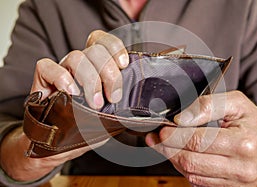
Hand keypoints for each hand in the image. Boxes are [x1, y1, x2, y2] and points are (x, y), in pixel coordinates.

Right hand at [0, 30, 127, 180]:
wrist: (60, 144)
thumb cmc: (87, 127)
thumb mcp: (111, 115)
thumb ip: (124, 104)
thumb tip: (143, 105)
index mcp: (96, 67)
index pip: (104, 42)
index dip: (115, 47)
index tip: (124, 64)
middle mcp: (79, 65)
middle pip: (95, 50)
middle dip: (109, 73)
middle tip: (113, 98)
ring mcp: (61, 70)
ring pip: (76, 57)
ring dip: (90, 80)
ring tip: (95, 104)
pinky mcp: (42, 80)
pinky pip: (46, 66)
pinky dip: (61, 78)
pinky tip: (71, 93)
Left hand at [146, 91, 256, 186]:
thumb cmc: (255, 123)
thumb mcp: (237, 104)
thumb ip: (209, 106)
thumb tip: (182, 117)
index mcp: (244, 143)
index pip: (200, 141)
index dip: (175, 136)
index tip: (161, 129)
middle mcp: (241, 167)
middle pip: (191, 160)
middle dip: (168, 148)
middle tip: (155, 137)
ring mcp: (236, 182)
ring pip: (191, 173)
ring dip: (172, 158)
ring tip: (163, 144)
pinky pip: (198, 181)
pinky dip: (183, 168)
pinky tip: (178, 154)